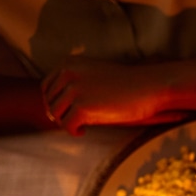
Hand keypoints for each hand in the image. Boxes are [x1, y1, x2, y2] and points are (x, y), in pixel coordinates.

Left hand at [41, 57, 186, 134]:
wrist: (149, 86)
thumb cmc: (127, 83)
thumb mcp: (95, 73)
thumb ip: (76, 81)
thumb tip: (58, 105)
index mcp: (69, 63)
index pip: (47, 85)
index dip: (54, 101)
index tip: (65, 111)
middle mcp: (67, 74)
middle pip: (49, 101)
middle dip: (59, 113)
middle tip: (73, 122)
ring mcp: (74, 90)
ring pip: (56, 114)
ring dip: (67, 122)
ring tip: (81, 126)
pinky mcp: (82, 107)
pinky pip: (67, 125)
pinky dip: (74, 131)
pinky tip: (84, 131)